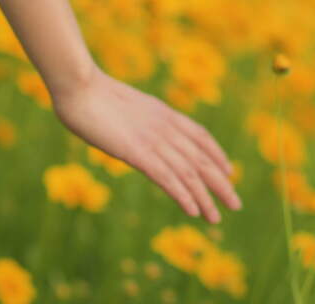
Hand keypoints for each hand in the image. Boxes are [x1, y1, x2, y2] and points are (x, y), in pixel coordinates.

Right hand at [51, 69, 240, 223]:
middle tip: (235, 203)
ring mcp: (153, 140)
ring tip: (217, 218)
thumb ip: (138, 118)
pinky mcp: (137, 153)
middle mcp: (165, 127)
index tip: (229, 171)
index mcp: (164, 113)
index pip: (201, 136)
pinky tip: (193, 210)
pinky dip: (183, 195)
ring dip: (206, 197)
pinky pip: (167, 177)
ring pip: (189, 173)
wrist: (80, 87)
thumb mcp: (124, 105)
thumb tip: (138, 127)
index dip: (217, 155)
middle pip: (202, 158)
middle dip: (221, 183)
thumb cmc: (92, 94)